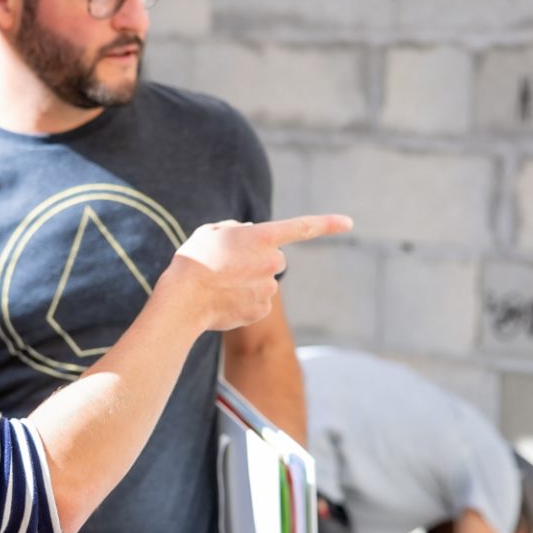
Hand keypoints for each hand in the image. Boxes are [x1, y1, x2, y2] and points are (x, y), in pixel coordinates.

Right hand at [162, 215, 352, 332]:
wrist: (183, 299)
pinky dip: (243, 302)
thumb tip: (249, 237)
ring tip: (220, 285)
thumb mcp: (211, 232)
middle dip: (258, 261)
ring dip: (248, 282)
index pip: (302, 227)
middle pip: (274, 259)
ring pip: (264, 282)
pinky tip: (224, 301)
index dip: (327, 223)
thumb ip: (236, 231)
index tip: (349, 222)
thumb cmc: (193, 262)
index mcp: (261, 237)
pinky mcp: (262, 310)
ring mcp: (269, 288)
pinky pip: (257, 302)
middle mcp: (272, 261)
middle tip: (228, 266)